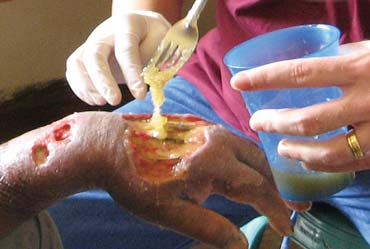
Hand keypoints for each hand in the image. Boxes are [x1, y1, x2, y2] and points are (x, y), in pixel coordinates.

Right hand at [66, 11, 170, 104]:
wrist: (139, 28)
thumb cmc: (153, 37)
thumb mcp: (163, 40)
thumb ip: (158, 59)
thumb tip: (153, 84)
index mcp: (126, 26)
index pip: (126, 49)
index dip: (131, 73)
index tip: (140, 95)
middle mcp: (104, 34)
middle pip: (94, 55)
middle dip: (102, 81)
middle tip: (115, 101)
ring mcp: (90, 44)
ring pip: (77, 63)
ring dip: (87, 87)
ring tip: (102, 102)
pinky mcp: (84, 57)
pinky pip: (73, 72)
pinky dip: (80, 89)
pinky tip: (95, 100)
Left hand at [106, 123, 309, 248]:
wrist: (105, 145)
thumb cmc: (134, 180)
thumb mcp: (168, 212)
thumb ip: (207, 227)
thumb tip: (240, 245)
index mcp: (212, 162)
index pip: (256, 187)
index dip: (275, 208)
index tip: (287, 225)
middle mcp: (216, 139)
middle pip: (259, 163)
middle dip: (274, 186)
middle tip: (283, 207)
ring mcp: (206, 128)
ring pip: (246, 148)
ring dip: (259, 170)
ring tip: (262, 190)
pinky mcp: (196, 124)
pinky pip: (230, 140)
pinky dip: (243, 158)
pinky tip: (234, 169)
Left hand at [231, 40, 369, 171]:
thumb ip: (341, 58)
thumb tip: (310, 64)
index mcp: (358, 69)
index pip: (300, 74)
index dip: (264, 79)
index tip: (238, 83)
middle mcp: (366, 101)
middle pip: (306, 120)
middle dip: (274, 123)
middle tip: (257, 122)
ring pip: (327, 152)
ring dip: (297, 152)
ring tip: (281, 148)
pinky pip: (348, 164)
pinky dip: (323, 165)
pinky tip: (308, 161)